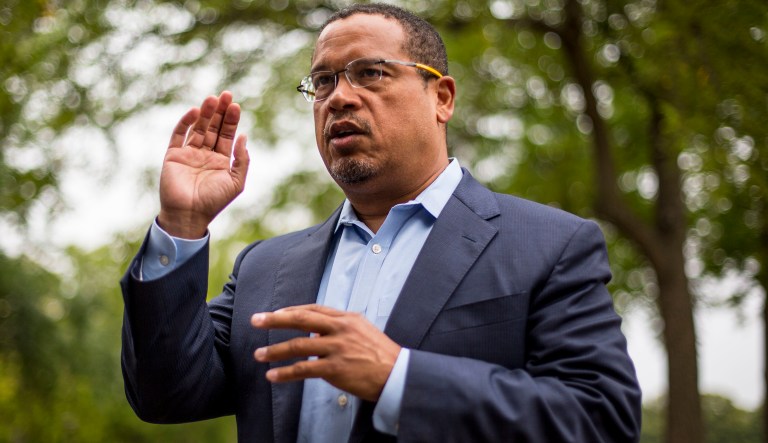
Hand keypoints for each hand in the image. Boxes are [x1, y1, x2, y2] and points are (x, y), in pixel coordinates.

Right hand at [157, 91, 248, 237]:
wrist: (189, 215)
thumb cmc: (214, 201)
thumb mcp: (236, 182)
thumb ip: (242, 160)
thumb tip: (244, 137)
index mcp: (221, 161)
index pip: (227, 135)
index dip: (231, 120)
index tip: (236, 105)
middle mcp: (205, 155)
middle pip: (214, 128)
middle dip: (220, 112)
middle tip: (226, 95)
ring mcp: (189, 154)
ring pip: (198, 128)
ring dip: (206, 113)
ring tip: (213, 98)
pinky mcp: (173, 155)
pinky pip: (179, 135)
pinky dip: (186, 122)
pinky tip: (195, 112)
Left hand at [251, 305, 400, 401]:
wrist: (398, 374)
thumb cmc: (381, 355)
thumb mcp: (363, 331)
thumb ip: (341, 328)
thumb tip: (318, 331)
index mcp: (347, 318)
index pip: (314, 309)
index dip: (292, 311)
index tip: (275, 313)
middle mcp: (340, 329)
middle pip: (301, 319)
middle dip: (275, 319)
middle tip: (255, 320)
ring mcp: (337, 348)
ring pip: (298, 346)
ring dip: (275, 350)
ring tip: (259, 354)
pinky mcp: (335, 368)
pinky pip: (303, 369)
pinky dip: (285, 373)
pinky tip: (273, 376)